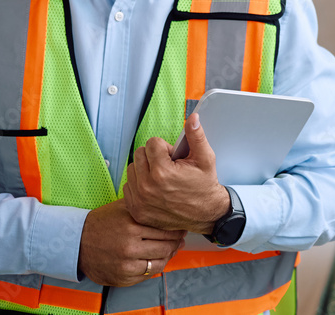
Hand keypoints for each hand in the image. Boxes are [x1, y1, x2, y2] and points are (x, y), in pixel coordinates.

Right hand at [78, 199, 185, 286]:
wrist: (77, 243)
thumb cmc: (102, 223)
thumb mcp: (122, 208)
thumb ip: (144, 206)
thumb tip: (169, 210)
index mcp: (131, 226)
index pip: (165, 230)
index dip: (176, 229)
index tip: (181, 227)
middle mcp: (129, 247)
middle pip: (166, 247)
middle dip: (176, 242)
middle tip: (180, 238)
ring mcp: (126, 265)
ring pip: (160, 263)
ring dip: (169, 256)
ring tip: (171, 248)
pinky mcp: (123, 278)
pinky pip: (148, 275)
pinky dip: (155, 267)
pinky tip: (156, 258)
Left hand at [123, 113, 231, 233]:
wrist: (205, 215)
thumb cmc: (204, 187)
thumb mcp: (205, 159)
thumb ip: (196, 136)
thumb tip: (193, 118)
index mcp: (162, 172)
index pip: (152, 143)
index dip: (165, 148)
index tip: (174, 158)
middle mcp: (147, 186)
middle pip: (139, 154)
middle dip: (153, 156)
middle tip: (168, 167)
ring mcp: (140, 200)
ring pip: (132, 169)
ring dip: (144, 170)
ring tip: (161, 177)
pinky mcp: (136, 210)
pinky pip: (128, 187)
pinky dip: (139, 185)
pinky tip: (154, 189)